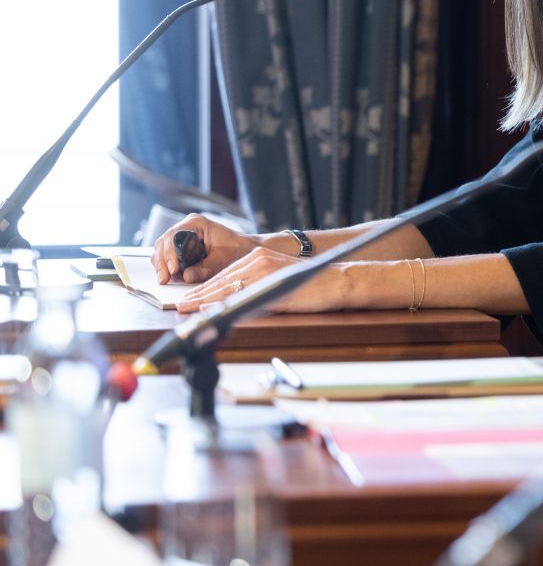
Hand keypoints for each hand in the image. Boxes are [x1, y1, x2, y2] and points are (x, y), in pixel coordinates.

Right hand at [151, 214, 266, 283]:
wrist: (247, 249)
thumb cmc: (238, 250)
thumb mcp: (223, 260)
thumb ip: (205, 268)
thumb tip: (186, 277)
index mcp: (196, 223)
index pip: (173, 235)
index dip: (169, 253)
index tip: (173, 270)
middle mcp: (187, 226)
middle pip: (164, 242)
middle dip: (162, 262)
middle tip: (164, 279)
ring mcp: (183, 235)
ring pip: (163, 249)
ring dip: (162, 265)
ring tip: (165, 280)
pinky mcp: (183, 246)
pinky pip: (168, 255)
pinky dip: (167, 266)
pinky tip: (169, 277)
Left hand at [173, 248, 346, 313]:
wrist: (339, 280)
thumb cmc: (315, 284)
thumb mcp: (281, 281)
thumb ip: (259, 287)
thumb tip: (237, 303)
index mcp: (259, 257)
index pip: (224, 273)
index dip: (205, 288)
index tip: (189, 298)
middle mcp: (258, 258)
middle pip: (221, 279)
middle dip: (198, 294)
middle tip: (180, 304)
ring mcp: (264, 269)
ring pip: (227, 285)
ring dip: (204, 299)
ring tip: (187, 307)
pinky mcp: (271, 281)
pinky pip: (243, 293)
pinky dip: (224, 302)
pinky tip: (210, 308)